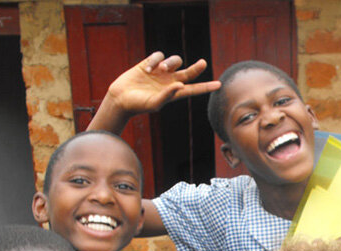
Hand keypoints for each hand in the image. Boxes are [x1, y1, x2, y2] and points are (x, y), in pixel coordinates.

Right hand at [106, 52, 221, 115]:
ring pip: (174, 60)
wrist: (121, 98)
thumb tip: (181, 85)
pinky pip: (158, 55)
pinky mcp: (149, 63)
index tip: (219, 85)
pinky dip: (155, 60)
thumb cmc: (138, 105)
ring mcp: (160, 72)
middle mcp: (170, 81)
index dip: (206, 87)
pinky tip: (148, 69)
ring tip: (160, 70)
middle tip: (203, 63)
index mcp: (174, 93)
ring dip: (169, 63)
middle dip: (197, 68)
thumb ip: (168, 95)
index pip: (194, 89)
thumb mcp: (154, 103)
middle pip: (189, 72)